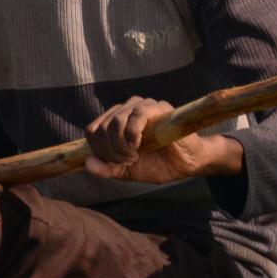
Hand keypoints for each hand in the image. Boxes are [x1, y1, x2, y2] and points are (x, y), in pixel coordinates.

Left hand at [84, 98, 243, 184]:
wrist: (188, 163)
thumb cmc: (159, 164)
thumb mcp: (128, 172)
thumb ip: (107, 169)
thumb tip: (88, 163)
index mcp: (116, 121)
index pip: (92, 130)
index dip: (100, 151)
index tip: (118, 164)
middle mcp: (126, 109)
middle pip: (101, 127)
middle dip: (111, 151)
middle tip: (128, 161)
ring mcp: (142, 106)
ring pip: (116, 120)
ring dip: (121, 144)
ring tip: (134, 156)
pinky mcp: (159, 108)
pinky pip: (137, 113)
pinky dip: (133, 133)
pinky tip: (138, 145)